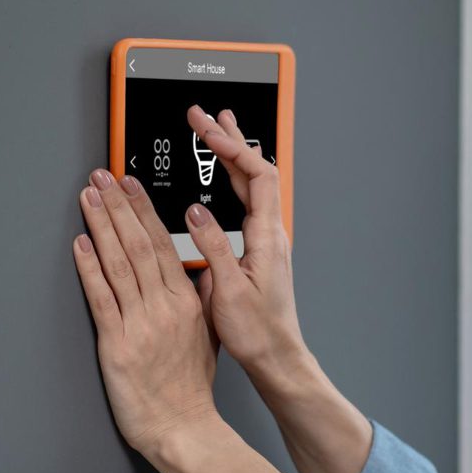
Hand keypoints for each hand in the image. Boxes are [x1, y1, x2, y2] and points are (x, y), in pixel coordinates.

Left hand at [72, 168, 220, 455]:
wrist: (184, 428)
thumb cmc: (191, 391)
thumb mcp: (207, 339)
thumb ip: (198, 304)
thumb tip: (195, 276)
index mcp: (187, 304)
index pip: (164, 245)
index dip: (144, 211)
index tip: (131, 186)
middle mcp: (165, 308)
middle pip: (139, 246)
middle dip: (119, 207)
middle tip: (102, 178)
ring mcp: (141, 324)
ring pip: (119, 264)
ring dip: (101, 226)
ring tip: (89, 198)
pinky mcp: (117, 344)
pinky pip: (101, 298)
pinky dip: (89, 268)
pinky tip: (80, 245)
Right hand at [180, 104, 308, 379]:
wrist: (277, 355)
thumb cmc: (258, 331)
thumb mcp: (228, 290)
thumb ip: (213, 248)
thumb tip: (195, 213)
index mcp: (268, 237)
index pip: (256, 175)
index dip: (233, 148)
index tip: (208, 130)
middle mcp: (272, 234)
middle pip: (255, 172)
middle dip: (229, 140)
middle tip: (206, 117)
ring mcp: (267, 240)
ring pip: (251, 186)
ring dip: (232, 157)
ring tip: (216, 132)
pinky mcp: (260, 250)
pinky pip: (247, 202)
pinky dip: (231, 181)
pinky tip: (222, 177)